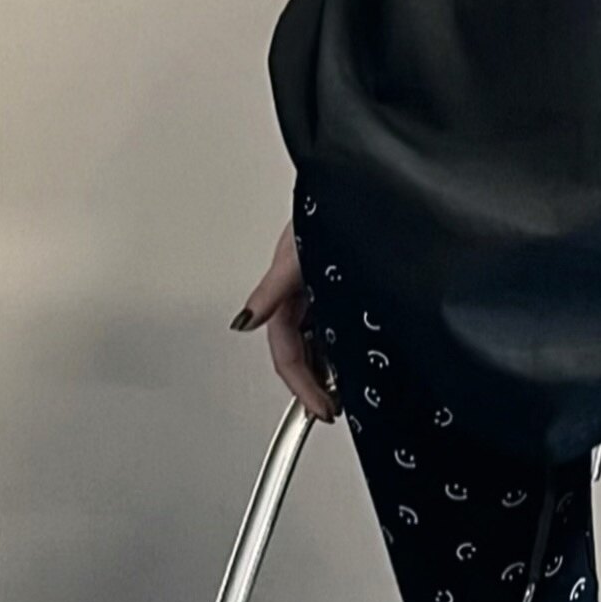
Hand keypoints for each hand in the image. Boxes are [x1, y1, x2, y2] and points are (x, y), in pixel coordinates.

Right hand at [233, 218, 336, 420]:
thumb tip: (245, 322)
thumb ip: (270, 291)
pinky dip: (341, 347)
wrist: (350, 191)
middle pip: (300, 352)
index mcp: (284, 291)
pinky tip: (355, 357)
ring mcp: (320, 291)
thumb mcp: (296, 254)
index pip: (286, 353)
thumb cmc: (321, 212)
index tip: (321, 410)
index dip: (302, 386)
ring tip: (343, 392)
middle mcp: (302, 294)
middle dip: (312, 385)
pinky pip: (334, 326)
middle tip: (330, 409)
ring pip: (317, 341)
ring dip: (326, 368)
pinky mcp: (341, 288)